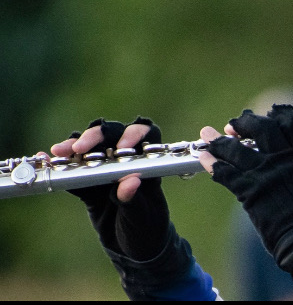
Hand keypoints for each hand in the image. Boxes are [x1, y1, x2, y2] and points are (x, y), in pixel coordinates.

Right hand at [51, 118, 172, 260]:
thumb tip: (129, 181)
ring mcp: (107, 172)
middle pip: (114, 136)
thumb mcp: (143, 218)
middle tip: (81, 147)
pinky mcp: (90, 187)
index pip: (147, 136)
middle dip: (97, 136)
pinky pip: (74, 173)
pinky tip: (47, 162)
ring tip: (60, 152)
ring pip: (91, 150)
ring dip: (75, 148)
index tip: (122, 148)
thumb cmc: (147, 231)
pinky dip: (61, 168)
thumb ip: (135, 200)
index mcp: (149, 164)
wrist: (135, 251)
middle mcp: (128, 162)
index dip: (135, 135)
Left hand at [200, 105, 292, 256]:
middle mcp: (282, 158)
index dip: (278, 115)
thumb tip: (291, 166)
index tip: (268, 115)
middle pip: (262, 127)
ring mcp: (264, 172)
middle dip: (245, 123)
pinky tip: (205, 158)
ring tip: (208, 135)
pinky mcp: (248, 190)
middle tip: (233, 125)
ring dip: (219, 140)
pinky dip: (212, 163)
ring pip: (236, 148)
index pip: (292, 123)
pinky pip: (225, 172)